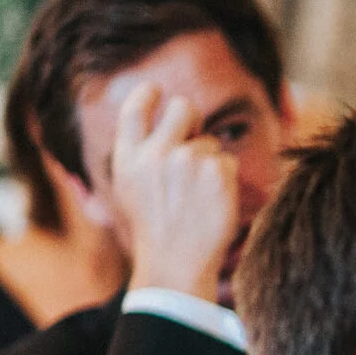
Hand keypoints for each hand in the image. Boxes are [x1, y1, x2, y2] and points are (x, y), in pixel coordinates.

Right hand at [111, 83, 237, 302]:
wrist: (176, 263)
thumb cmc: (155, 228)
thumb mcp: (130, 189)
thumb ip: (139, 154)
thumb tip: (157, 124)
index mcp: (129, 158)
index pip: (135, 109)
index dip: (148, 94)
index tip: (156, 90)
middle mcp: (156, 154)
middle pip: (184, 107)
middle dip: (192, 119)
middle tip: (193, 143)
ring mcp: (187, 161)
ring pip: (209, 141)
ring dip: (209, 162)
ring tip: (197, 195)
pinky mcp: (216, 172)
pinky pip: (226, 160)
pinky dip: (224, 178)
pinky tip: (213, 201)